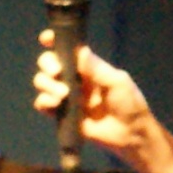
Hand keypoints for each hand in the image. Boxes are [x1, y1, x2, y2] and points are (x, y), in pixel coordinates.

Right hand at [32, 31, 156, 162]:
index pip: (67, 49)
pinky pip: (43, 104)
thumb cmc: (129, 103)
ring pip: (42, 82)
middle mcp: (74, 78)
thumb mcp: (117, 82)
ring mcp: (66, 96)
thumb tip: (80, 51)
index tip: (46, 39)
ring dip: (47, 85)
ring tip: (63, 95)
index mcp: (87, 66)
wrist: (130, 134)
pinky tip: (56, 104)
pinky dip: (44, 102)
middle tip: (57, 72)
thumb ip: (96, 68)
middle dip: (48, 64)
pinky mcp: (62, 114)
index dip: (53, 41)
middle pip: (49, 63)